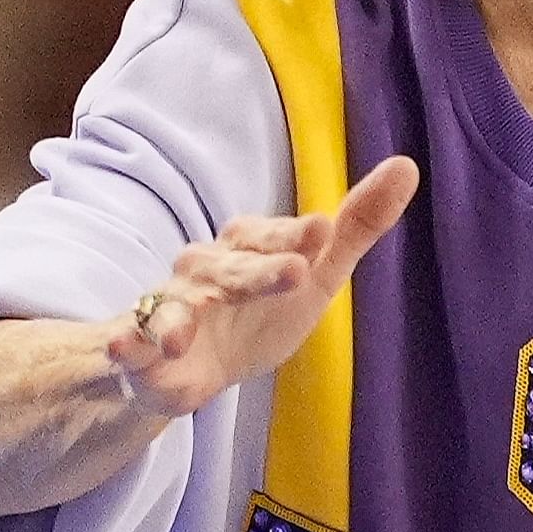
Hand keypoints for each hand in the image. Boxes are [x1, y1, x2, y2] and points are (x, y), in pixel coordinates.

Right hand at [111, 157, 418, 417]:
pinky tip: (126, 348)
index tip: (321, 231)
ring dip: (181, 315)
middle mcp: (206, 267)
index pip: (274, 237)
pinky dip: (127, 343)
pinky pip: (131, 340)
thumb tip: (407, 165)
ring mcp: (171, 304)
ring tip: (191, 328)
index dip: (294, 236)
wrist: (190, 366)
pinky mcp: (141, 343)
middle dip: (258, 273)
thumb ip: (357, 227)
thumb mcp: (317, 273)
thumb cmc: (259, 310)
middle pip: (233, 269)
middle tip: (294, 274)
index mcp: (249, 246)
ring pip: (178, 304)